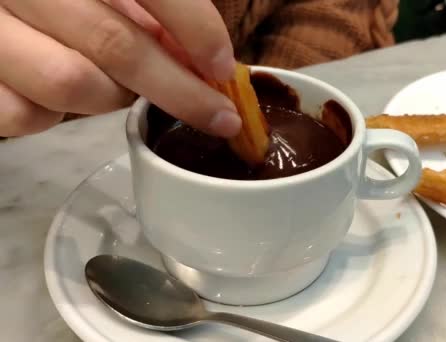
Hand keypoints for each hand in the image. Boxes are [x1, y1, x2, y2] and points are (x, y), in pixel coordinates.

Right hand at [0, 0, 240, 136]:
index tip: (223, 65)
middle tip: (219, 116)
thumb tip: (201, 56)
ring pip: (72, 85)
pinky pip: (27, 115)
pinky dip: (56, 116)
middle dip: (180, 91)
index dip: (195, 26)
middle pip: (116, 44)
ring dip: (114, 98)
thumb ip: (145, 9)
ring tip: (120, 89)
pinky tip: (58, 95)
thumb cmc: (51, 1)